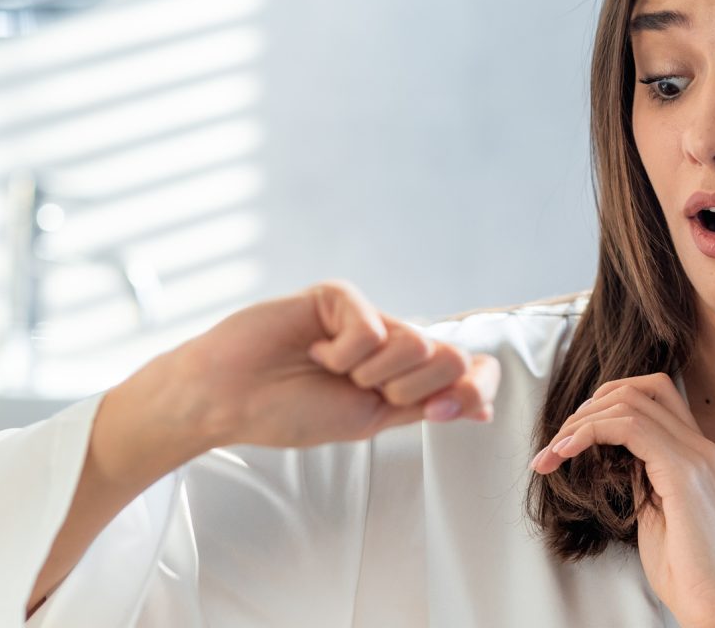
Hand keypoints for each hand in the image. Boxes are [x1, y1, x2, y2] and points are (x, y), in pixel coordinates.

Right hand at [161, 279, 499, 448]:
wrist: (229, 400)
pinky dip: (341, 354)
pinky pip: (373, 329)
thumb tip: (485, 408)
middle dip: (407, 390)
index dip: (476, 385)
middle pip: (450, 357)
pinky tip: (313, 350)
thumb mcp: (372, 419)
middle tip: (360, 390)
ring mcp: (370, 314)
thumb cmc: (291, 411)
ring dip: (370, 374)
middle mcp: (394, 338)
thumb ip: (427, 407)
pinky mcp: (342, 295)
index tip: (441, 410)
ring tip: (332, 370)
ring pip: (417, 342)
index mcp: (406, 371)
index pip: (470, 367)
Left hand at [529, 373, 714, 627]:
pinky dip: (590, 432)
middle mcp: (701, 446)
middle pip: (641, 388)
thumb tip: (611, 454)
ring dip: (581, 420)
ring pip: (630, 401)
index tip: (572, 437)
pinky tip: (567, 452)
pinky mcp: (682, 473)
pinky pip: (630, 427)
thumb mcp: (656, 513)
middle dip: (590, 406)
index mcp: (697, 454)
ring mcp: (695, 456)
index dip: (607, 403)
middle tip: (556, 443)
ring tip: (553, 451)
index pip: (654, 396)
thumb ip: (641, 477)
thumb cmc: (688, 572)